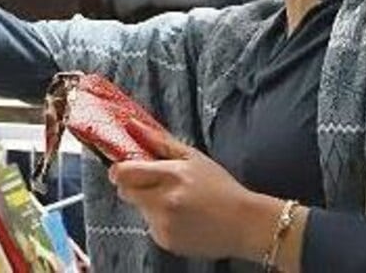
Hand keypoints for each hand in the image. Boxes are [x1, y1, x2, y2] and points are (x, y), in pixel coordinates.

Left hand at [108, 134, 281, 261]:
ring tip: (178, 203)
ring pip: (139, 210)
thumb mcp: (193, 157)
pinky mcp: (166, 241)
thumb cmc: (221, 187)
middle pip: (125, 192)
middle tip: (156, 185)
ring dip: (150, 204)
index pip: (124, 173)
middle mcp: (164, 202)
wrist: (245, 224)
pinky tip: (182, 218)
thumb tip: (132, 124)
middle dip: (134, 187)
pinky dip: (160, 221)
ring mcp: (164, 224)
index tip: (124, 169)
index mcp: (171, 176)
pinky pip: (151, 226)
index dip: (119, 170)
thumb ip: (159, 141)